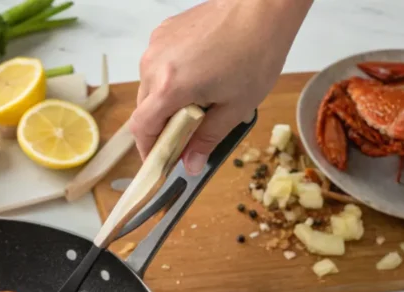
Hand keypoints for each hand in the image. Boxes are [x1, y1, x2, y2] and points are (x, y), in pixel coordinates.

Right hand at [131, 0, 312, 174]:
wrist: (262, 8)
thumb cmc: (255, 52)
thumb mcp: (235, 107)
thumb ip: (207, 139)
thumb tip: (190, 164)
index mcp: (170, 87)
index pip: (141, 128)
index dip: (147, 150)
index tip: (160, 161)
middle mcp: (154, 64)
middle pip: (144, 107)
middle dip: (162, 126)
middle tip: (187, 135)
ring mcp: (157, 45)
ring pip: (150, 85)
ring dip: (167, 99)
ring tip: (199, 98)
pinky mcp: (164, 31)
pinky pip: (158, 63)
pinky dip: (171, 76)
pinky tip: (198, 73)